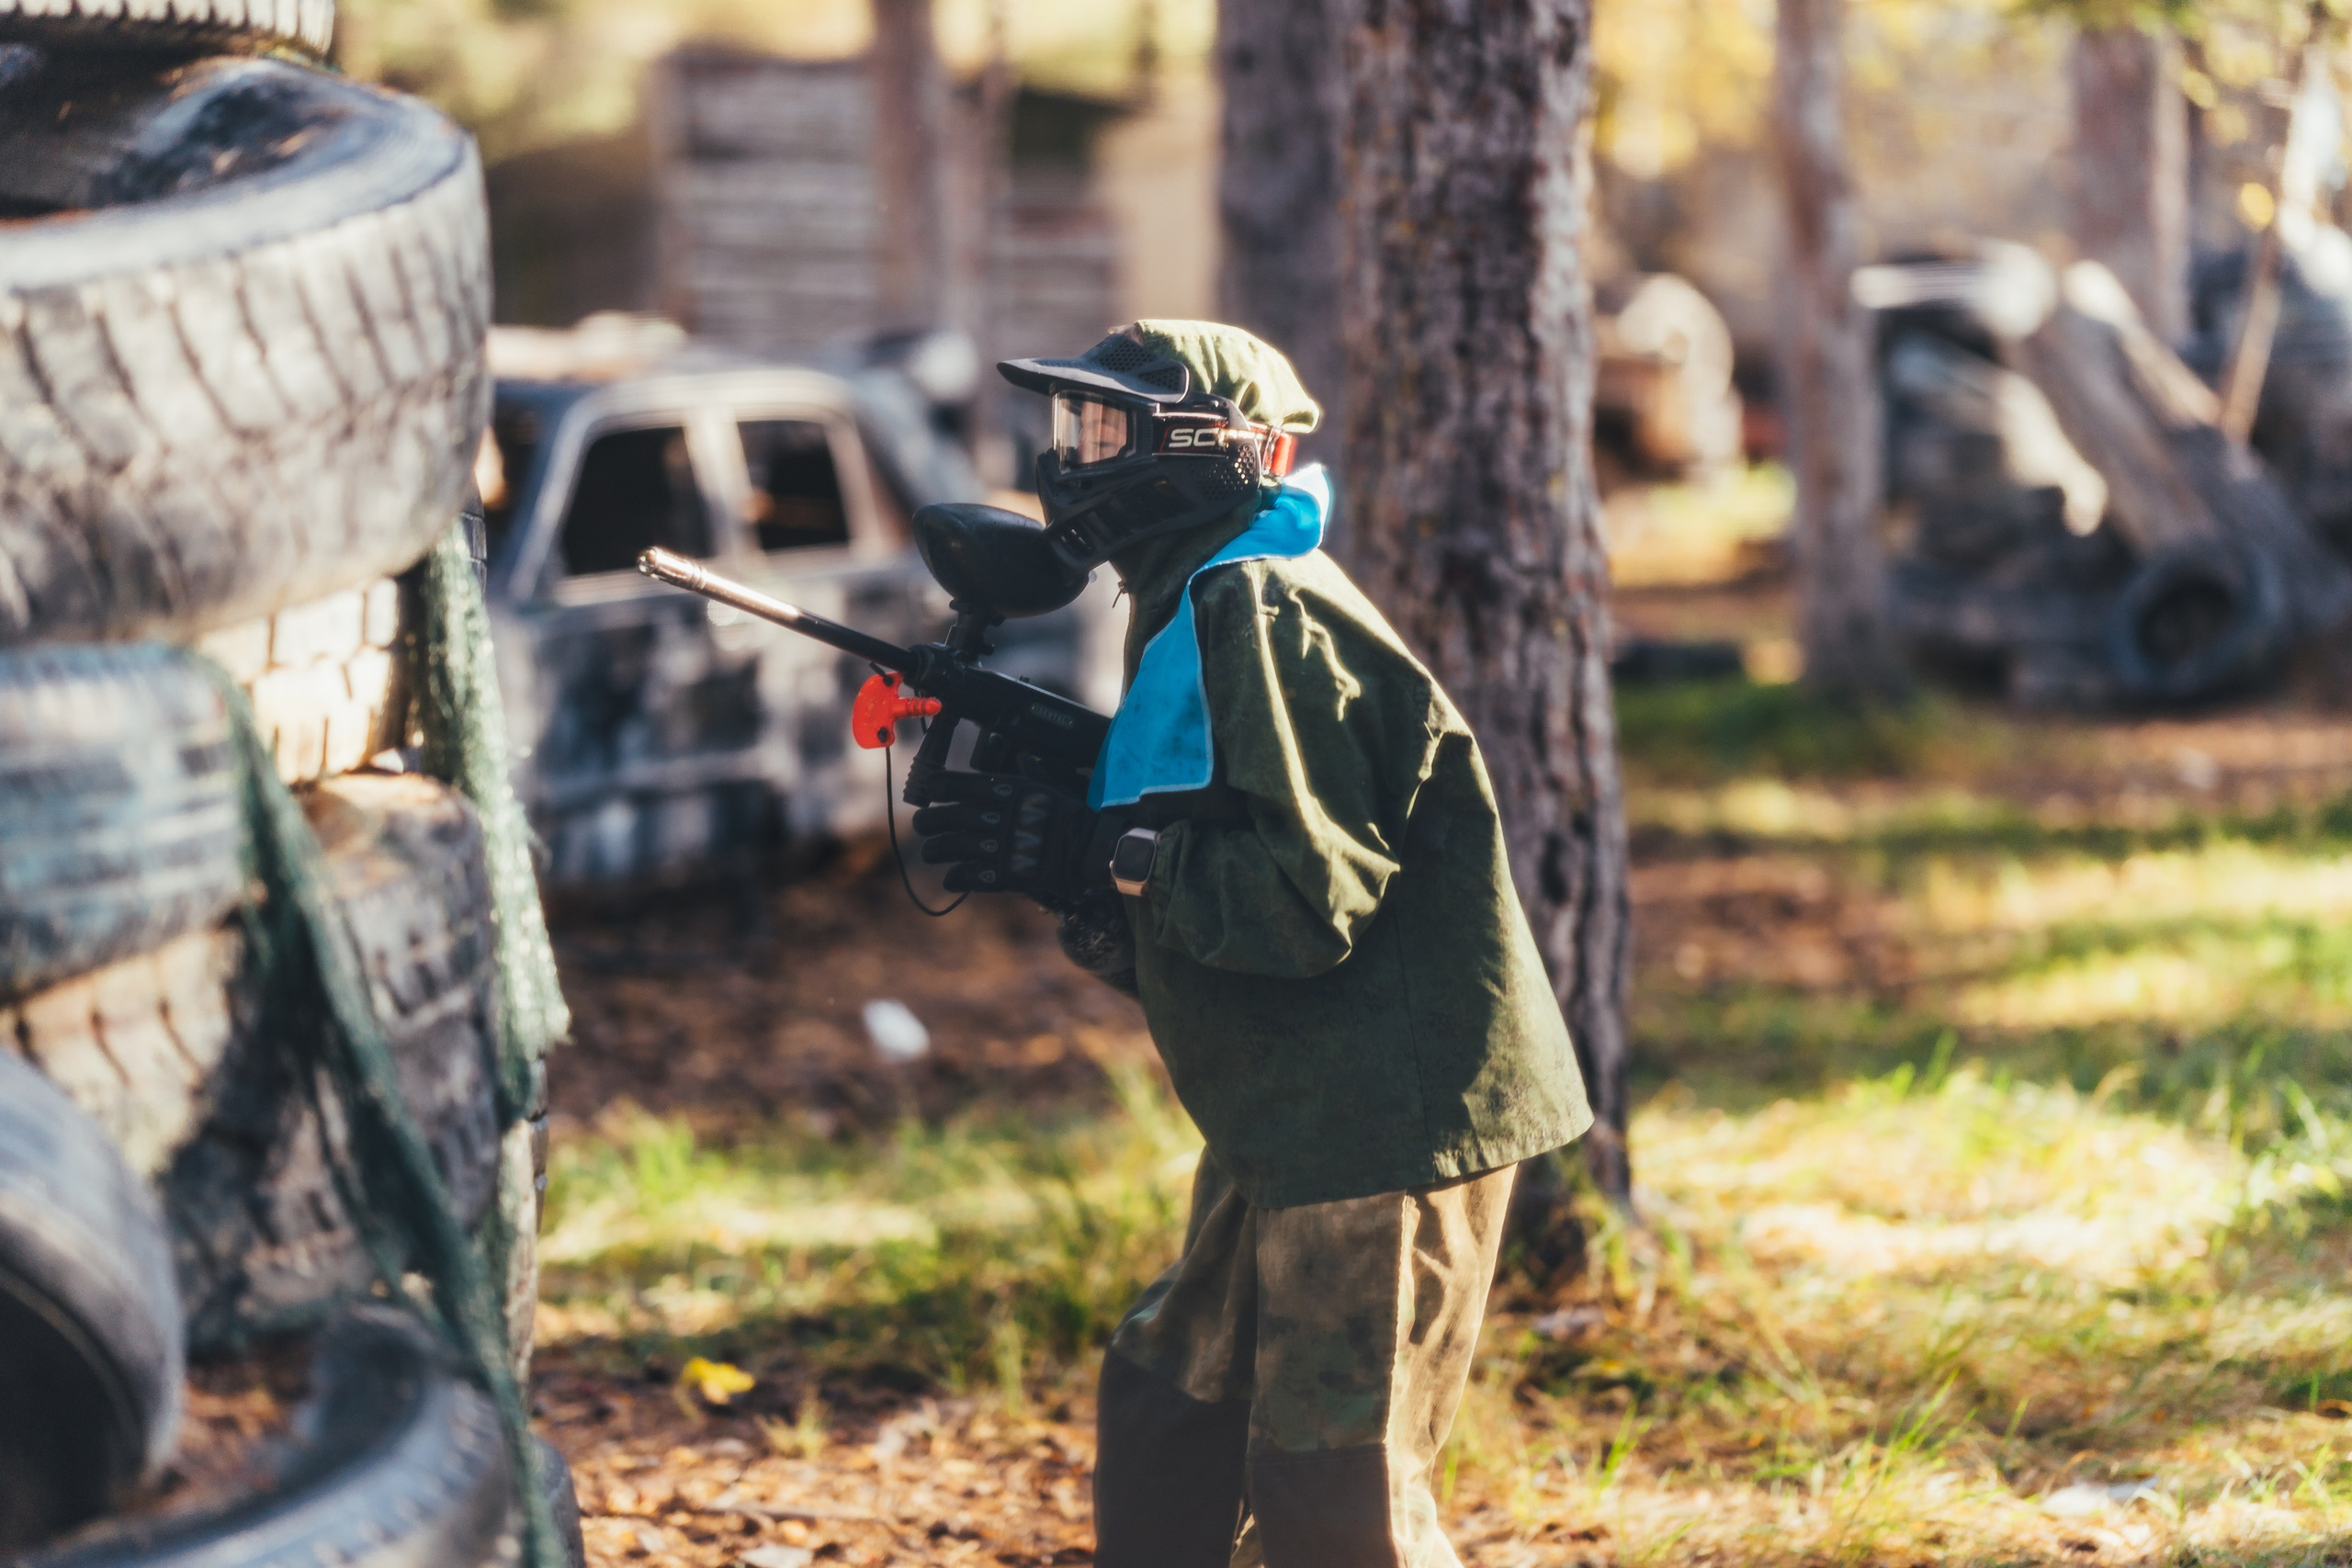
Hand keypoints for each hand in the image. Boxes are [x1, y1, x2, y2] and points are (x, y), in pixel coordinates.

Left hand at [910, 772, 1126, 906]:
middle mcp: (993, 815)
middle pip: (943, 817)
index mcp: (1001, 790)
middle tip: (923, 826)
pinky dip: (955, 879)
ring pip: (948, 848)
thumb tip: (1022, 759)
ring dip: (934, 851)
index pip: (951, 784)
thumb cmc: (1068, 813)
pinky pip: (966, 877)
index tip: (932, 794)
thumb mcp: (1048, 784)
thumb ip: (1029, 773)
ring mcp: (995, 845)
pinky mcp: (1001, 873)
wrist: (1085, 847)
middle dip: (927, 823)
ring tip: (932, 853)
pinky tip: (952, 878)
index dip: (936, 789)